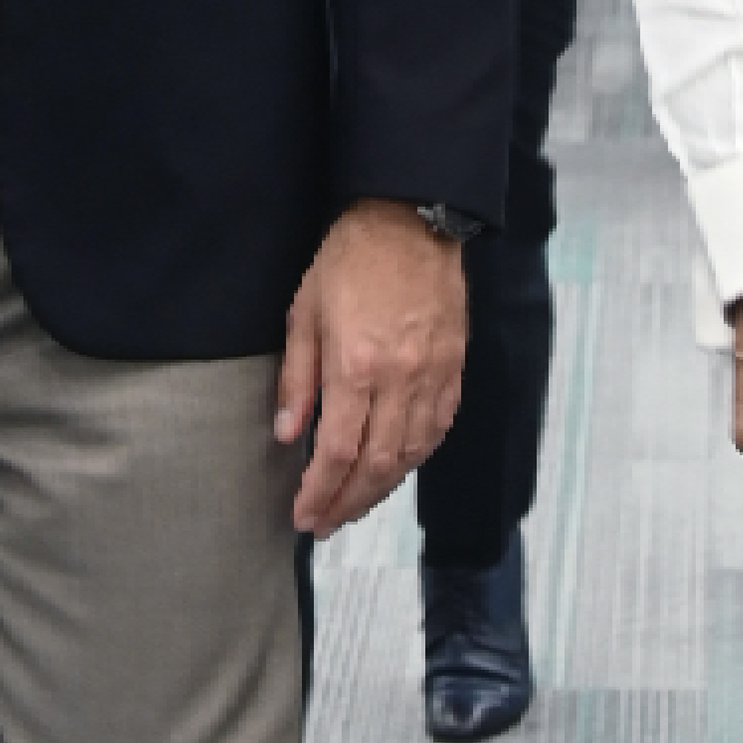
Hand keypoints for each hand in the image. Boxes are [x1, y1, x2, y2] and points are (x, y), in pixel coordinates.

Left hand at [275, 201, 467, 535]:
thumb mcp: (304, 313)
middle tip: (325, 523)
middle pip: (377, 464)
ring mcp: (433, 375)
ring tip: (355, 503)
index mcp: (356, 366)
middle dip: (348, 502)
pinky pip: (438, 427)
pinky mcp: (455, 367)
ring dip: (382, 487)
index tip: (304, 515)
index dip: (319, 491)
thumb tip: (288, 435)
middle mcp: (400, 379)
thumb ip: (297, 380)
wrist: (411, 218)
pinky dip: (416, 457)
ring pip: (412, 453)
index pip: (336, 451)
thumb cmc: (349, 260)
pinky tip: (396, 468)